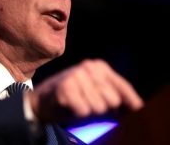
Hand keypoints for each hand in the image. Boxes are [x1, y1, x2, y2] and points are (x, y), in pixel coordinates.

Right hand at [27, 59, 143, 123]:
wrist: (41, 99)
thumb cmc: (71, 96)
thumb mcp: (93, 90)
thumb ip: (113, 93)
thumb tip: (138, 104)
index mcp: (98, 66)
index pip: (121, 85)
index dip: (130, 99)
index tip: (137, 107)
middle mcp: (88, 67)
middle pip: (113, 100)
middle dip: (103, 107)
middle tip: (87, 103)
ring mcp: (76, 75)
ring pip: (99, 107)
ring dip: (88, 110)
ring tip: (77, 103)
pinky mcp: (65, 87)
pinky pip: (84, 111)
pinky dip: (77, 113)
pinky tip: (68, 105)